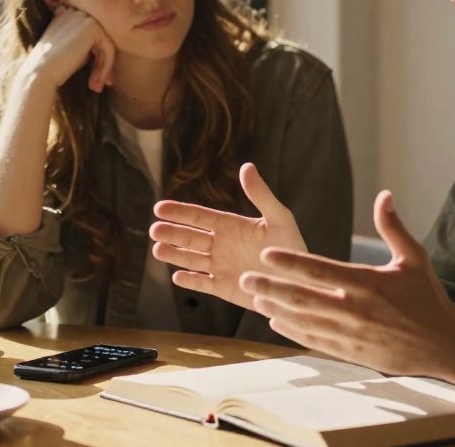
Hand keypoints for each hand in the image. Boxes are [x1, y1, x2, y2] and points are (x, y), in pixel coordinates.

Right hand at [19, 5, 115, 92]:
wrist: (41, 73)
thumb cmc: (55, 67)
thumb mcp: (73, 50)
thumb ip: (88, 45)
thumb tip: (110, 53)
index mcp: (68, 14)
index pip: (92, 35)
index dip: (96, 57)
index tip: (95, 78)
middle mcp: (76, 12)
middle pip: (101, 39)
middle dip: (102, 63)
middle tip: (98, 85)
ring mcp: (84, 17)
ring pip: (106, 45)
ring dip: (104, 68)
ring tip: (96, 87)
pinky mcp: (91, 28)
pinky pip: (108, 49)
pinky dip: (105, 67)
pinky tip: (97, 82)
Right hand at [150, 163, 307, 309]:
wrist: (299, 280)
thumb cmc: (291, 246)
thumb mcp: (279, 217)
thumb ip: (261, 194)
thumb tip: (247, 166)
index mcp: (230, 225)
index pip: (199, 217)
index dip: (180, 212)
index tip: (159, 208)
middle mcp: (221, 244)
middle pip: (190, 237)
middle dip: (172, 233)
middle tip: (154, 230)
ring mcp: (220, 266)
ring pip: (191, 259)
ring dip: (175, 255)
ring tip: (158, 250)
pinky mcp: (223, 288)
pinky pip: (203, 283)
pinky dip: (191, 281)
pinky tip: (178, 277)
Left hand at [238, 191, 454, 376]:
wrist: (444, 344)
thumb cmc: (428, 297)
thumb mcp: (413, 258)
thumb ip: (393, 227)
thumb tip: (384, 195)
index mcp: (367, 282)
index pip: (319, 270)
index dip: (290, 262)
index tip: (266, 255)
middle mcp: (354, 309)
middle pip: (302, 297)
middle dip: (270, 286)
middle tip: (246, 278)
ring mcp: (351, 333)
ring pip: (303, 320)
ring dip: (276, 308)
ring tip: (254, 297)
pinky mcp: (351, 351)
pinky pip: (314, 340)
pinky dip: (292, 331)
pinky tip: (276, 321)